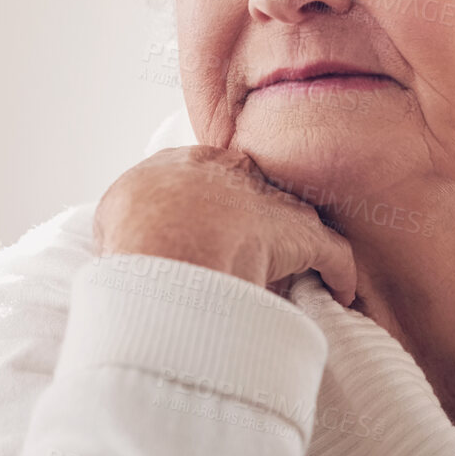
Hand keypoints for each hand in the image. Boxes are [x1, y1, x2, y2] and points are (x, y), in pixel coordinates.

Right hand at [93, 145, 357, 306]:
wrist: (167, 246)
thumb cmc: (135, 236)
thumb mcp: (112, 216)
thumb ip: (127, 219)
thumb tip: (128, 242)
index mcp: (186, 163)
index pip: (210, 175)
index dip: (214, 206)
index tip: (214, 232)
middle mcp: (234, 173)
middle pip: (256, 192)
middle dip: (258, 220)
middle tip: (254, 254)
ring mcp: (272, 202)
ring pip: (295, 219)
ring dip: (297, 245)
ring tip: (298, 275)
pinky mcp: (303, 236)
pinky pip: (333, 253)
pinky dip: (339, 273)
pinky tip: (341, 292)